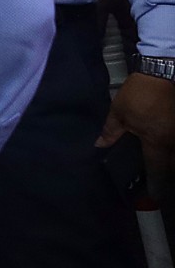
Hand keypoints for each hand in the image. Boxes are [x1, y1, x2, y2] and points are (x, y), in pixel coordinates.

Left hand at [100, 71, 174, 191]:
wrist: (162, 71)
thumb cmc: (140, 93)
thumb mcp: (119, 112)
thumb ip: (111, 131)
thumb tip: (99, 145)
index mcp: (157, 142)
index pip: (157, 169)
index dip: (156, 184)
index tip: (154, 196)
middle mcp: (174, 141)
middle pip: (173, 165)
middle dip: (167, 174)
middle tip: (160, 181)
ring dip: (171, 161)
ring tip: (163, 165)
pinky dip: (173, 148)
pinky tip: (167, 148)